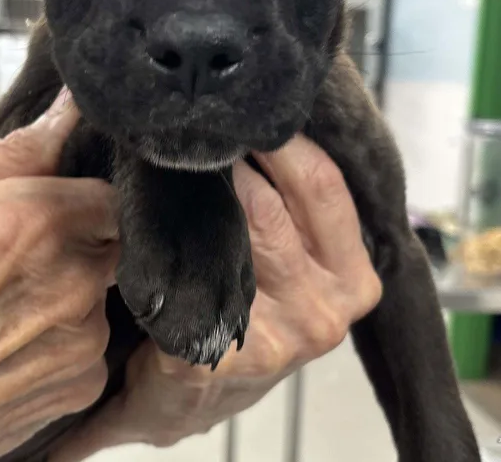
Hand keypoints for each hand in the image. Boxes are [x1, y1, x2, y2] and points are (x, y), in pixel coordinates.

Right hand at [0, 90, 117, 461]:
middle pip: (115, 239)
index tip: (59, 210)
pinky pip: (94, 339)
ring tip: (15, 304)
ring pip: (106, 289)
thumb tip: (68, 106)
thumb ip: (20, 151)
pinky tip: (20, 342)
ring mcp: (84, 334)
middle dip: (84, 239)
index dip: (86, 198)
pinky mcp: (85, 380)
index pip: (111, 191)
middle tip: (30, 257)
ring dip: (74, 289)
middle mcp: (73, 277)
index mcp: (37, 220)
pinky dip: (68, 336)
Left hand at [50, 134, 380, 459]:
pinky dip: (159, 244)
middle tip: (188, 128)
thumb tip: (272, 108)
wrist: (200, 393)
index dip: (280, 137)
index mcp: (356, 280)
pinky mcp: (222, 358)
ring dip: (190, 195)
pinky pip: (188, 276)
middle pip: (268, 204)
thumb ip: (301, 199)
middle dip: (222, 160)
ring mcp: (278, 341)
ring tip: (164, 164)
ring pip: (227, 234)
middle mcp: (326, 313)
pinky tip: (143, 223)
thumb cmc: (253, 306)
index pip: (323, 182)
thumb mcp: (303, 257)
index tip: (240, 109)